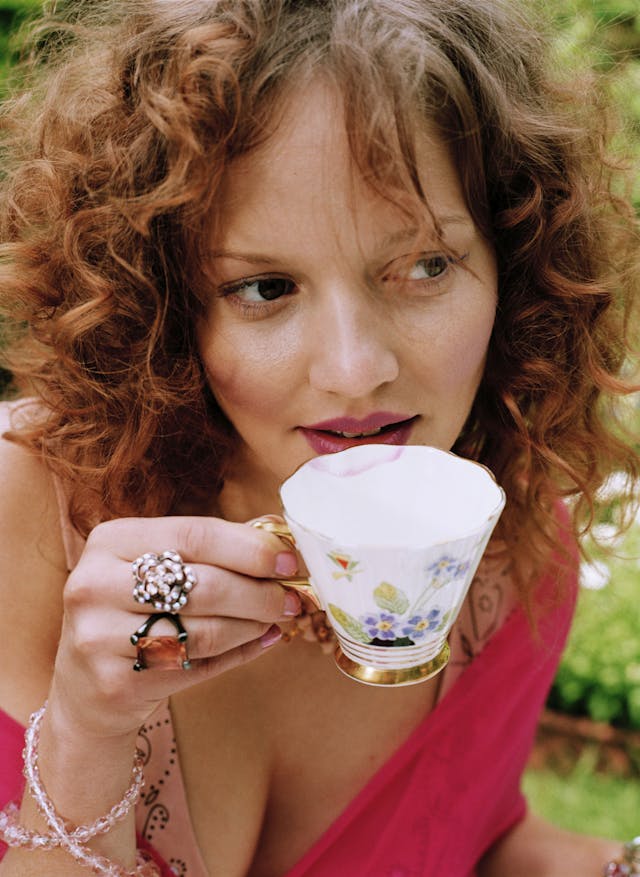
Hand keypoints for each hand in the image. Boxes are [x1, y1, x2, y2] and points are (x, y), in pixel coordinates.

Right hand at [48, 515, 300, 739]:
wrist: (86, 690)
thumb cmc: (133, 613)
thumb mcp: (154, 569)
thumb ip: (210, 550)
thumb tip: (279, 540)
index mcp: (110, 541)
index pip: (195, 536)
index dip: (250, 549)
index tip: (289, 560)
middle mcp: (95, 584)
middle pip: (205, 585)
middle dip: (260, 593)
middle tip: (292, 598)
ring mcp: (99, 637)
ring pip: (204, 630)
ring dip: (253, 625)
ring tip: (276, 619)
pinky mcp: (115, 683)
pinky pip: (196, 666)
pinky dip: (238, 653)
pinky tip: (260, 641)